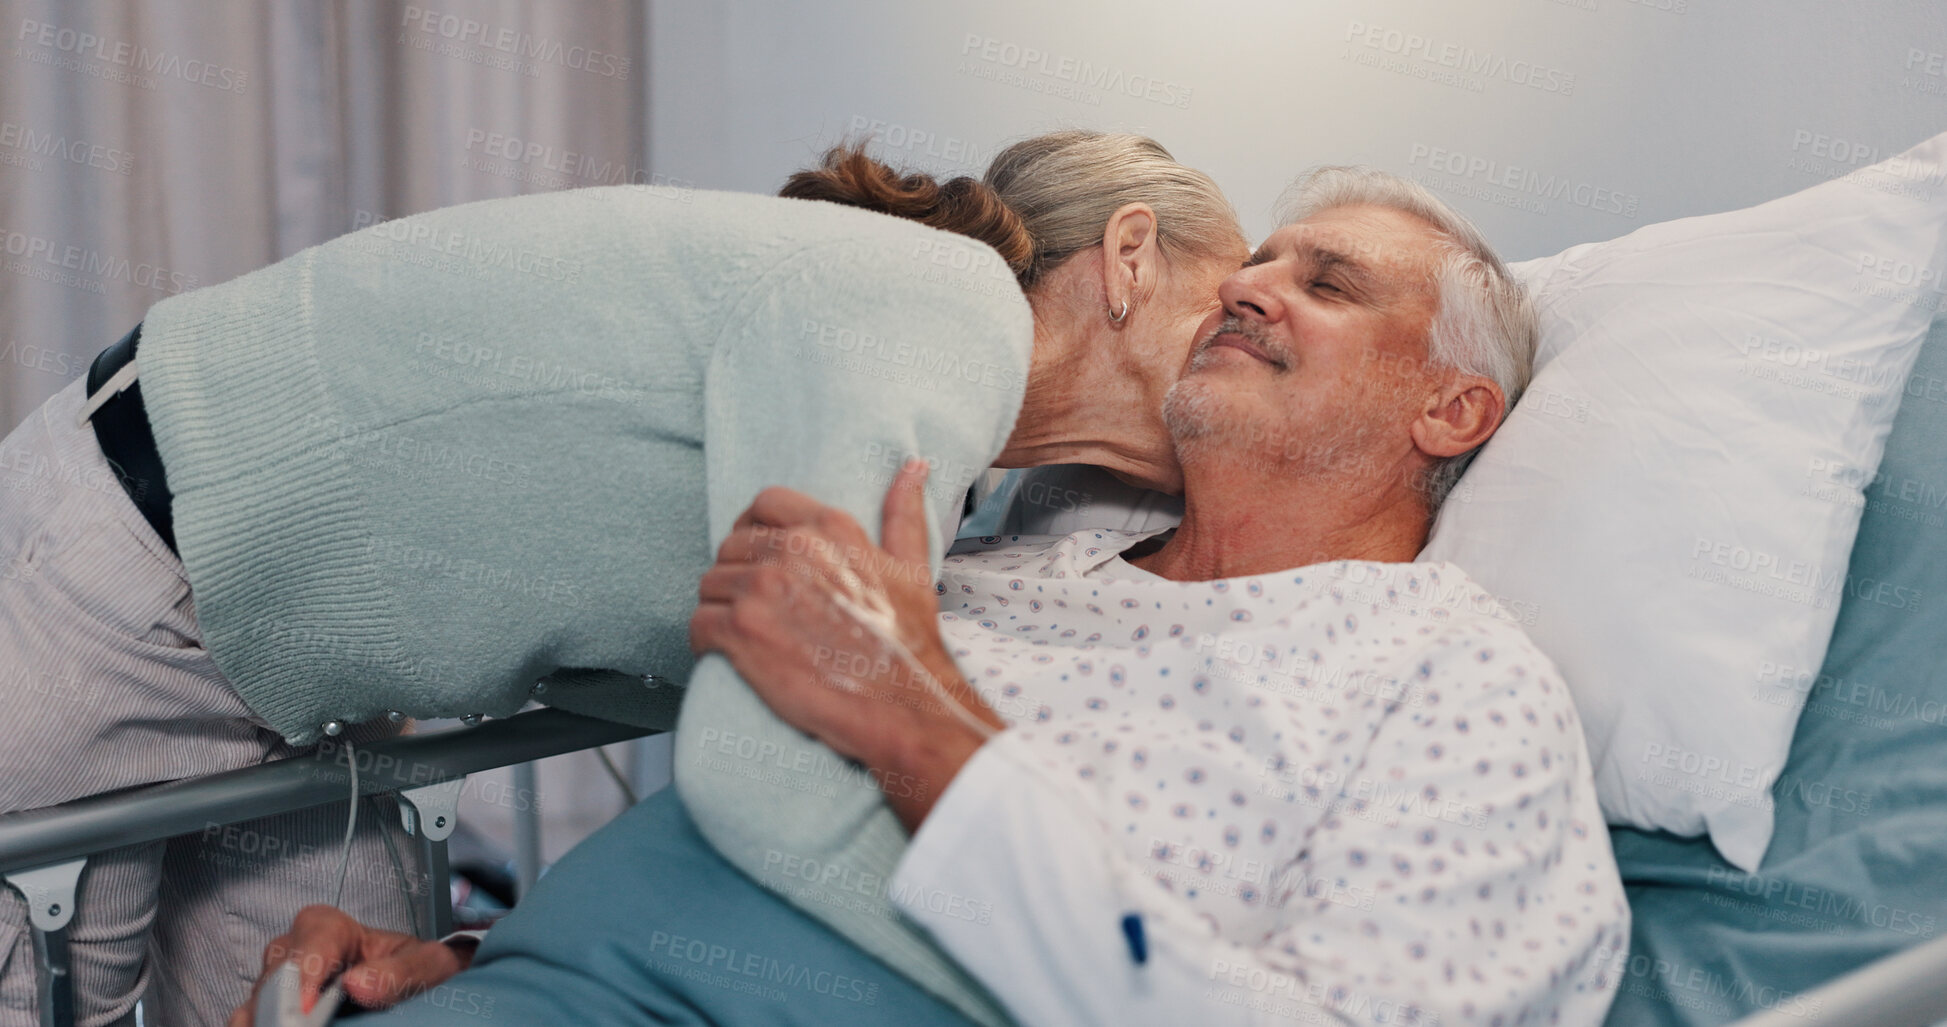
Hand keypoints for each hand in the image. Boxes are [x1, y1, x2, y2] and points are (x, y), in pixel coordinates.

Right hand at [228, 905, 475, 1025]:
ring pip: (254, 1007)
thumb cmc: (416, 965)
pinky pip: (253, 1021)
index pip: (306, 952)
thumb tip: (356, 985)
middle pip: (273, 982)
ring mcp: (276, 985)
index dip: (301, 981)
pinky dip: (261, 1026)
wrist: (414, 982)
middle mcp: (291, 952)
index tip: (303, 1011)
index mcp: (326, 928)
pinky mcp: (272, 1010)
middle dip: (280, 1012)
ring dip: (264, 1022)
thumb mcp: (426, 964)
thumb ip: (399, 972)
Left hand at [689, 460, 1004, 830]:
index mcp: (829, 527)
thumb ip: (903, 513)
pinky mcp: (739, 631)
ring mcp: (761, 589)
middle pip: (731, 546)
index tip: (758, 555)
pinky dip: (704, 641)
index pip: (764, 503)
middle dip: (737, 574)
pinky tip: (725, 653)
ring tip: (742, 632)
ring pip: (710, 585)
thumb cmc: (908, 644)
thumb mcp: (912, 568)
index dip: (755, 529)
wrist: (902, 704)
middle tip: (755, 606)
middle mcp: (791, 549)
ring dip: (719, 608)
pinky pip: (698, 623)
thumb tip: (913, 466)